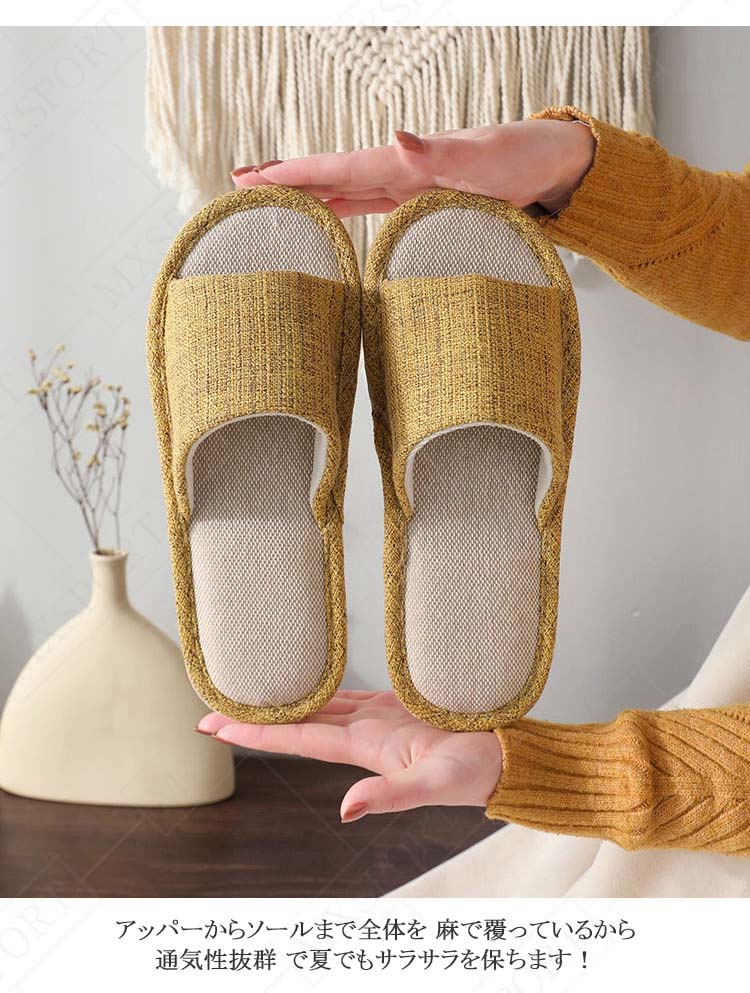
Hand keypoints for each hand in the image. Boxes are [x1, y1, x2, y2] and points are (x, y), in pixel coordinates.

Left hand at [197, 690, 502, 822]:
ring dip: (282, 701)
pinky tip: (304, 678)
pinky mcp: (396, 707)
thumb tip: (345, 812)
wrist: (505, 760)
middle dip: (255, 717)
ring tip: (247, 691)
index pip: (298, 737)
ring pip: (318, 706)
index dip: (257, 730)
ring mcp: (377, 722)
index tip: (215, 724)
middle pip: (297, 723)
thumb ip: (392, 797)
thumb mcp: (434, 786)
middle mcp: (363, 736)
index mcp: (365, 749)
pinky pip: (349, 694)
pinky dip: (322, 686)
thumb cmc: (476, 774)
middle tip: (210, 707)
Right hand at [231, 119, 594, 217]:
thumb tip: (397, 138)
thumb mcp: (483, 159)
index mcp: (403, 163)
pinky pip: (367, 205)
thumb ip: (439, 153)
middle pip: (328, 176)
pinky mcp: (419, 201)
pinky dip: (339, 207)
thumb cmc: (520, 160)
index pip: (336, 169)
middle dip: (284, 180)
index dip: (294, 175)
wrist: (549, 164)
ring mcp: (405, 186)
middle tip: (236, 183)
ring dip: (304, 194)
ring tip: (266, 196)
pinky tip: (326, 214)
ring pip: (341, 190)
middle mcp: (397, 171)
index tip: (251, 179)